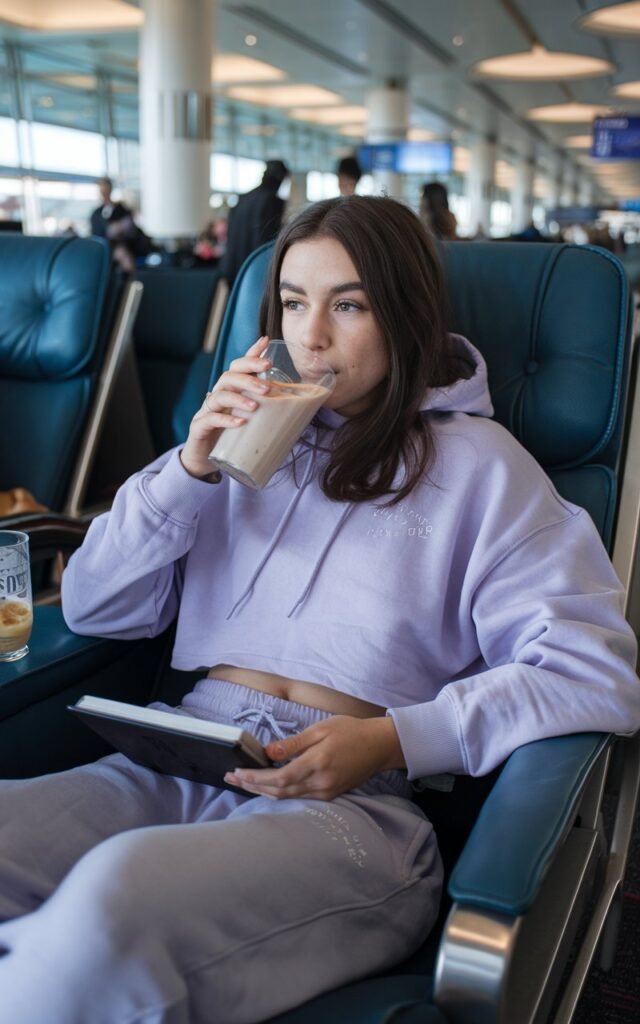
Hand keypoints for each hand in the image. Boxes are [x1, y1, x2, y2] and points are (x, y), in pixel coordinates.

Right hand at [180, 336, 270, 479]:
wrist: (204, 460)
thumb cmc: (230, 438)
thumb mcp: (250, 421)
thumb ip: (267, 411)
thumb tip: (300, 407)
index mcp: (230, 391)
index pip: (239, 367)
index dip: (251, 354)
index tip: (266, 342)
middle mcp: (217, 396)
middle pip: (229, 376)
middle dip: (249, 375)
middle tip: (267, 381)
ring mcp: (206, 411)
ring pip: (219, 395)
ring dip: (238, 397)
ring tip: (256, 405)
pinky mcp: (199, 427)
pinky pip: (210, 419)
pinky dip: (225, 419)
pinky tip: (240, 422)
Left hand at [224, 715, 405, 800]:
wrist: (379, 746)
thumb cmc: (351, 731)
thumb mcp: (321, 728)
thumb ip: (294, 743)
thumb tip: (269, 752)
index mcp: (318, 763)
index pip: (279, 777)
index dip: (256, 778)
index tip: (237, 773)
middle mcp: (320, 783)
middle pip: (279, 791)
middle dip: (252, 786)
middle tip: (230, 779)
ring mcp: (326, 792)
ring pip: (287, 797)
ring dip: (263, 791)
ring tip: (243, 782)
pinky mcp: (330, 795)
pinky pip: (299, 797)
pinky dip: (280, 792)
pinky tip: (268, 786)